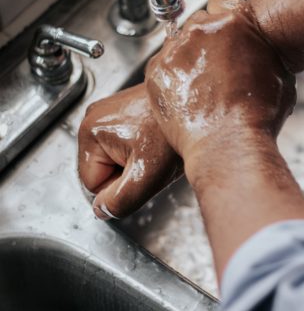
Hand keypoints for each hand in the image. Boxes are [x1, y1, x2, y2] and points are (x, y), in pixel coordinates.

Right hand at [78, 83, 182, 219]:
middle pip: (102, 171)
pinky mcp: (124, 111)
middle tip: (152, 162)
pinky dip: (142, 149)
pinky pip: (125, 145)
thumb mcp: (146, 177)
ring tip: (157, 150)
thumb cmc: (174, 133)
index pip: (92, 185)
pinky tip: (158, 142)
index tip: (142, 174)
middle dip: (127, 175)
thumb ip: (119, 201)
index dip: (118, 190)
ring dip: (135, 163)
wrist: (200, 107)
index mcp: (90, 132)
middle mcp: (94, 117)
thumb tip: (102, 210)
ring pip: (115, 160)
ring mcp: (109, 112)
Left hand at [145, 0, 295, 175]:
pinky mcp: (157, 72)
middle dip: (205, 42)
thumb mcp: (280, 76)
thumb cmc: (258, 117)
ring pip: (178, 45)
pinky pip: (162, 67)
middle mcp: (202, 29)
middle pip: (198, 23)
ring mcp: (176, 50)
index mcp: (235, 22)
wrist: (229, 145)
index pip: (222, 3)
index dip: (223, 23)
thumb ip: (265, 54)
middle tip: (214, 69)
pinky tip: (187, 98)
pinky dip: (171, 79)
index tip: (224, 37)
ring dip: (187, 60)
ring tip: (201, 89)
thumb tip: (263, 53)